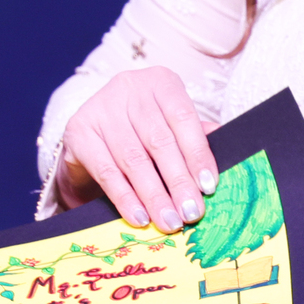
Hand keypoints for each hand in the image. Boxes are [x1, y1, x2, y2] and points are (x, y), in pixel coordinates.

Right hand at [51, 66, 220, 229]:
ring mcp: (100, 107)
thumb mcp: (169, 124)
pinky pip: (106, 171)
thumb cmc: (141, 128)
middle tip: (191, 213)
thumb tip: (225, 157)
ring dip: (154, 196)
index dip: (197, 154)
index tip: (209, 187)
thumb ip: (194, 138)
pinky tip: (140, 216)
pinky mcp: (78, 131)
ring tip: (169, 222)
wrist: (91, 129)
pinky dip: (125, 198)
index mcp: (160, 82)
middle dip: (178, 182)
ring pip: (133, 159)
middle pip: (159, 141)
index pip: (183, 118)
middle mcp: (128, 87)